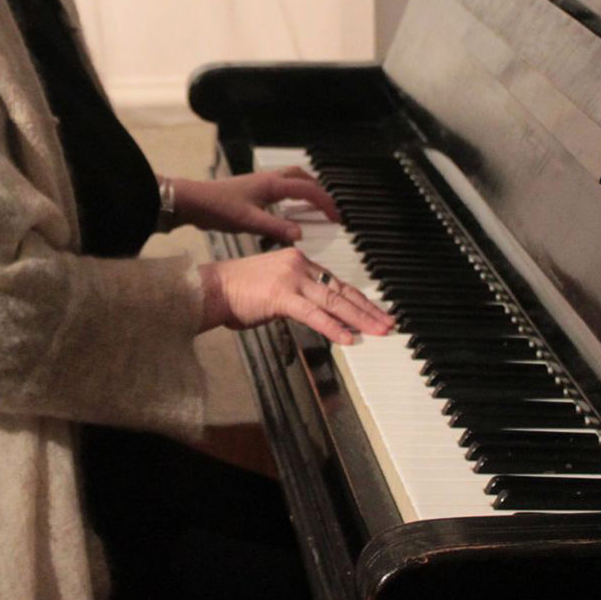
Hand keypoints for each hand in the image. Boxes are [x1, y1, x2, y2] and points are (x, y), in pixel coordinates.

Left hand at [168, 168, 340, 242]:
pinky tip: (288, 207)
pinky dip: (292, 192)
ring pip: (291, 178)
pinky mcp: (253, 189)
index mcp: (273, 185)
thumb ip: (276, 228)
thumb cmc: (218, 208)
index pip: (308, 190)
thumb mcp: (249, 222)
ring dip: (307, 188)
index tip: (337, 217)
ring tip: (316, 204)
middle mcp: (269, 179)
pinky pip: (281, 186)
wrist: (194, 201)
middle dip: (320, 191)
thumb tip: (300, 234)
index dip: (326, 203)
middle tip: (330, 208)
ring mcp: (261, 183)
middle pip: (303, 177)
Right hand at [196, 247, 393, 345]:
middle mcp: (299, 265)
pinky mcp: (281, 296)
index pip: (337, 283)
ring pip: (333, 301)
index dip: (359, 300)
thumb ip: (297, 295)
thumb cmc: (237, 291)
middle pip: (341, 290)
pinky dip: (333, 327)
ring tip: (378, 332)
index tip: (376, 312)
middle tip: (388, 323)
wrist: (212, 288)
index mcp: (299, 261)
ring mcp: (291, 279)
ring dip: (359, 319)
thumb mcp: (274, 287)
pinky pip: (314, 314)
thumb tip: (317, 311)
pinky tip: (348, 338)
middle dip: (368, 310)